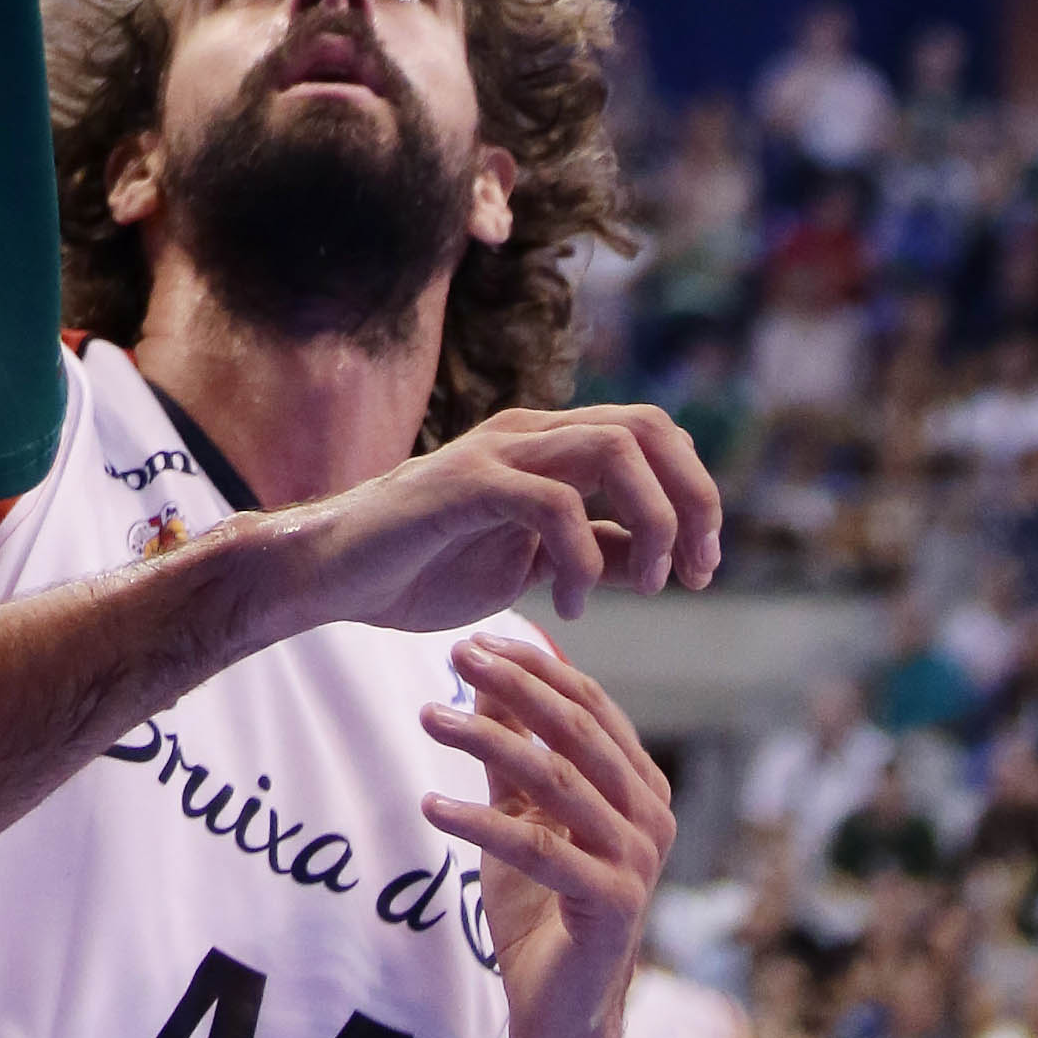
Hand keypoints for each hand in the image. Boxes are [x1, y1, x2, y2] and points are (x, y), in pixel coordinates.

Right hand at [282, 402, 720, 636]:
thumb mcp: (528, 563)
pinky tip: (567, 609)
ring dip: (650, 524)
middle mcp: (528, 434)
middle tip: (690, 575)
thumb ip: (586, 549)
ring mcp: (497, 453)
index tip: (701, 571)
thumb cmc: (424, 565)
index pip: (653, 433)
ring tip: (641, 585)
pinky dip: (584, 564)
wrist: (335, 572)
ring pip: (614, 451)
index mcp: (547, 445)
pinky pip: (557, 504)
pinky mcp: (468, 485)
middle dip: (693, 503)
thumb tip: (650, 555)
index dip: (697, 496)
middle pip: (649, 428)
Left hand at [421, 629, 675, 1037]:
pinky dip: (480, 823)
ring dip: (484, 740)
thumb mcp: (521, 810)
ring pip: (554, 780)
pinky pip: (539, 849)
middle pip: (575, 731)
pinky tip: (432, 804)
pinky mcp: (612, 903)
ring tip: (428, 717)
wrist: (562, 1006)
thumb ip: (511, 747)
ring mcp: (637, 861)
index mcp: (640, 784)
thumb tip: (482, 670)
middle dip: (511, 687)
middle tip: (454, 656)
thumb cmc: (544, 902)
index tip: (474, 641)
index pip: (589, 704)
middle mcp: (651, 816)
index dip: (533, 666)